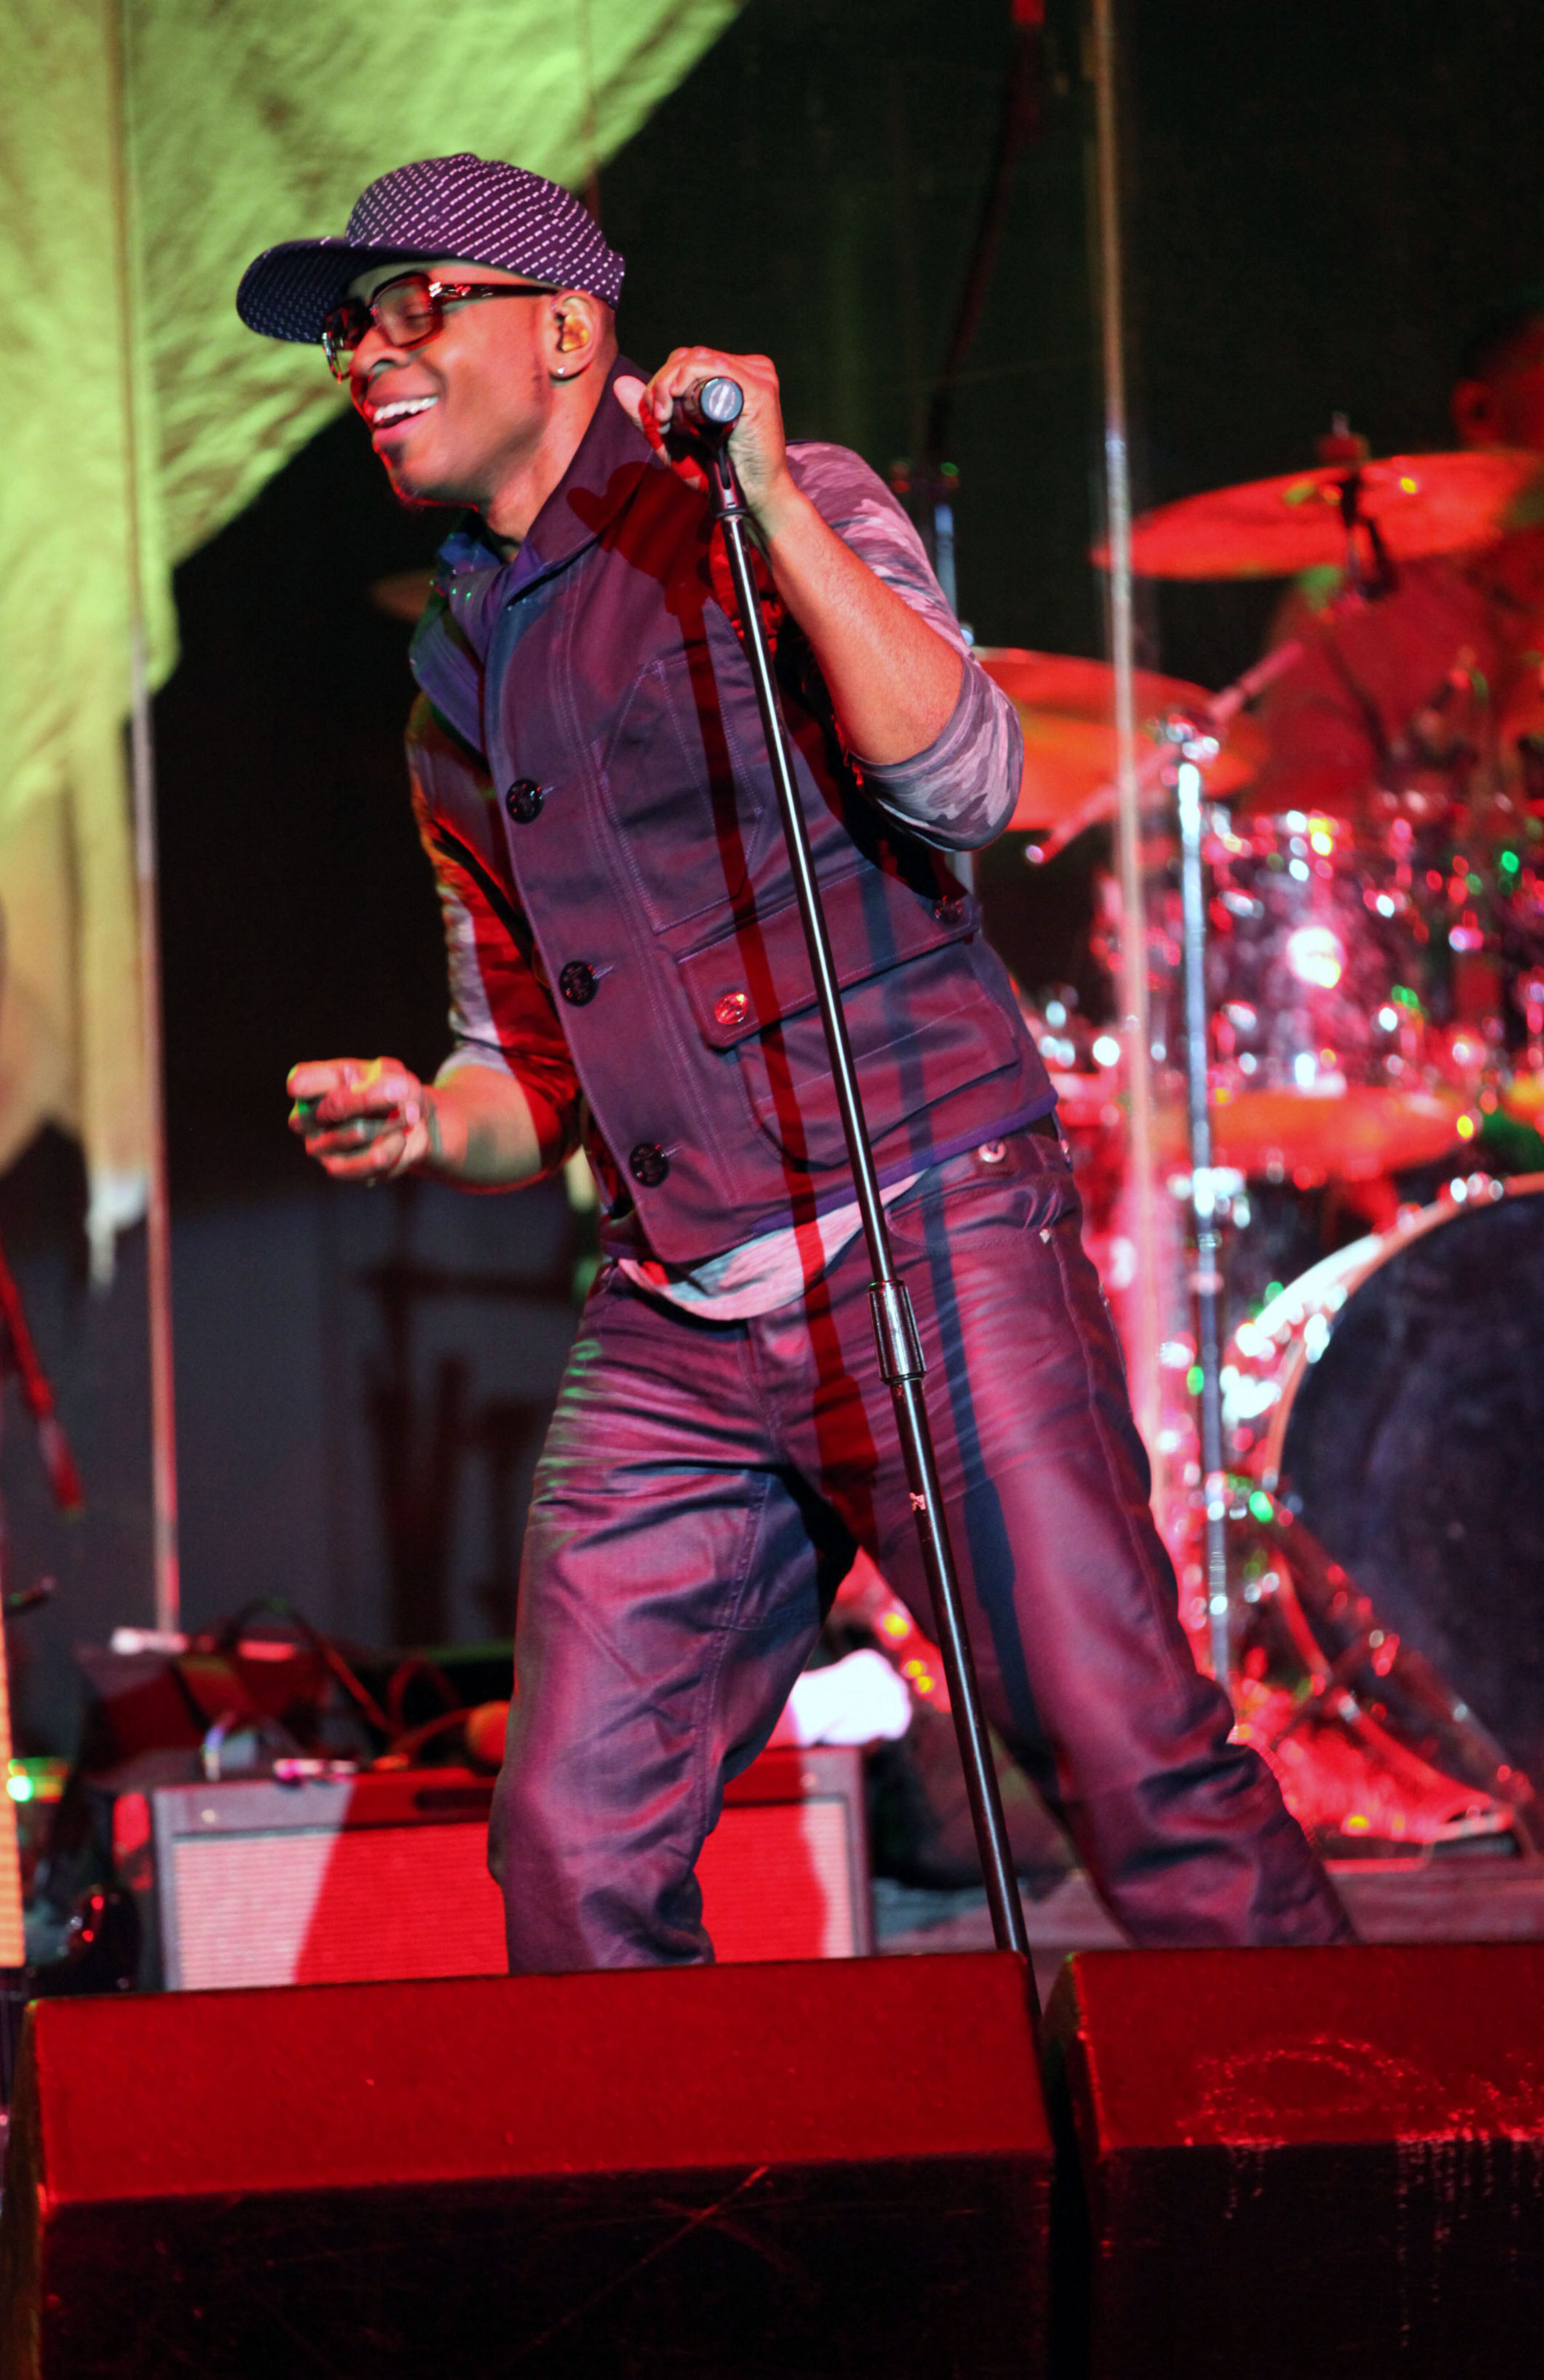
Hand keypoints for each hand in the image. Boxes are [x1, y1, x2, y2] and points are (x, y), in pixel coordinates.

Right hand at [287, 1057, 434, 1182]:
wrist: (412, 1126)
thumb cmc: (392, 1091)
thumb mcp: (392, 1074)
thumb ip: (384, 1081)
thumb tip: (390, 1091)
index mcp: (311, 1086)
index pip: (301, 1082)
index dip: (310, 1083)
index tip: (324, 1082)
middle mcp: (306, 1118)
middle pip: (334, 1106)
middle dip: (374, 1098)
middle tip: (401, 1090)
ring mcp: (318, 1147)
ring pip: (358, 1133)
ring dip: (391, 1122)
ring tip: (410, 1113)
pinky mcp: (339, 1170)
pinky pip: (369, 1160)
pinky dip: (393, 1146)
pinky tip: (400, 1138)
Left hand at [614, 348, 800, 530]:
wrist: (753, 498)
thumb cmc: (719, 473)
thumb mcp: (675, 441)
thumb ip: (648, 415)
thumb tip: (620, 383)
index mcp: (734, 376)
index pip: (688, 360)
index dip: (663, 380)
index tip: (657, 414)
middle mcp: (748, 370)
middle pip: (690, 356)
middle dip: (662, 382)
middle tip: (658, 416)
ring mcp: (756, 376)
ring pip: (697, 358)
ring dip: (669, 384)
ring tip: (665, 416)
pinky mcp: (758, 389)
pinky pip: (713, 367)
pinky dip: (686, 380)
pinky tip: (676, 403)